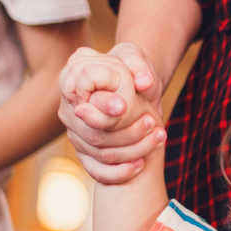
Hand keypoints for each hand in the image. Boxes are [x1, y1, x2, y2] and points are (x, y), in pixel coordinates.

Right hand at [58, 44, 165, 183]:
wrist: (134, 84)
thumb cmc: (131, 67)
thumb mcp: (134, 58)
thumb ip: (137, 65)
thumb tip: (144, 82)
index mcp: (74, 86)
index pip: (83, 105)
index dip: (103, 107)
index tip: (127, 107)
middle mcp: (70, 113)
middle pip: (94, 135)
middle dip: (127, 133)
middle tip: (153, 122)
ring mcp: (77, 135)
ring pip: (100, 154)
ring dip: (132, 150)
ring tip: (159, 138)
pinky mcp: (87, 153)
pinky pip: (98, 171)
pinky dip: (119, 173)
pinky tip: (140, 165)